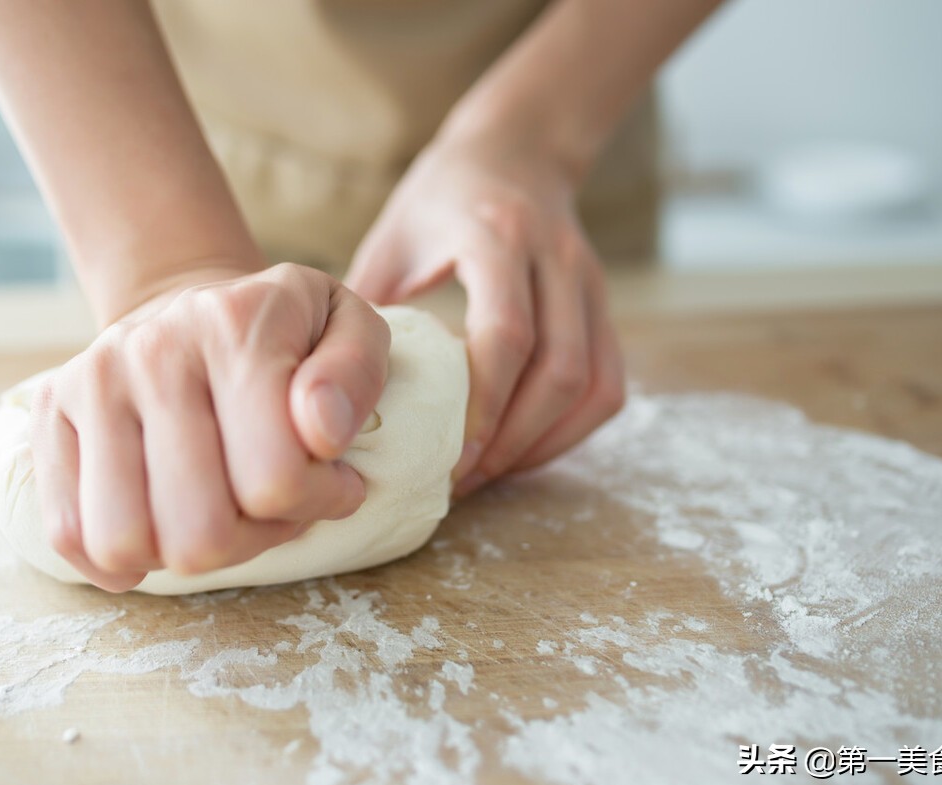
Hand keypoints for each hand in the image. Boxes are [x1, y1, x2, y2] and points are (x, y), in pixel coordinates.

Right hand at [29, 263, 390, 591]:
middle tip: (272, 501)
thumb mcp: (351, 326)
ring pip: (127, 543)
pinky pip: (68, 534)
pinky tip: (162, 526)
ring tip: (219, 510)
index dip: (316, 501)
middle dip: (253, 538)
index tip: (331, 477)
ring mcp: (92, 385)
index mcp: (235, 328)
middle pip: (199, 533)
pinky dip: (120, 558)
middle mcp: (152, 353)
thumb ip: (355, 373)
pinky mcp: (51, 417)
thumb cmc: (285, 332)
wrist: (189, 302)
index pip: (274, 480)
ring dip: (185, 552)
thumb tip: (322, 432)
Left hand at [346, 140, 624, 495]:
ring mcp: (590, 281)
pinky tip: (529, 446)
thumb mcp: (392, 236)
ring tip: (495, 472)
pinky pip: (609, 382)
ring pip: (594, 384)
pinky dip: (574, 428)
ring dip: (547, 441)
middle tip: (465, 478)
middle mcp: (556, 258)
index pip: (507, 334)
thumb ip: (368, 305)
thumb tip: (332, 386)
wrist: (515, 149)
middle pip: (560, 369)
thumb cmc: (440, 199)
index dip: (483, 404)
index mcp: (497, 237)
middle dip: (514, 439)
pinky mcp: (605, 304)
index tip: (449, 454)